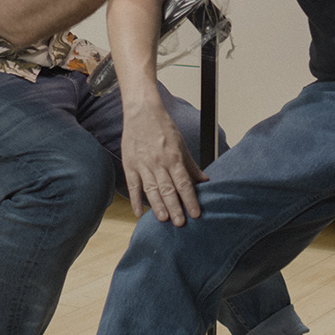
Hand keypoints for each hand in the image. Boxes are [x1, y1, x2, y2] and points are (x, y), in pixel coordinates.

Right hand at [121, 104, 207, 224]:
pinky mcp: (129, 164)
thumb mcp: (181, 144)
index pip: (184, 183)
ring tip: (163, 219)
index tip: (196, 214)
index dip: (190, 200)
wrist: (141, 111)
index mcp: (173, 156)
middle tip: (180, 223)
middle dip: (175, 208)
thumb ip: (191, 165)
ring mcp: (143, 164)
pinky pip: (133, 185)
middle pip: (168, 189)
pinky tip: (139, 213)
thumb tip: (204, 180)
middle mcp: (158, 162)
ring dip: (157, 206)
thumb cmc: (163, 127)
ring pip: (151, 189)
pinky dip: (135, 200)